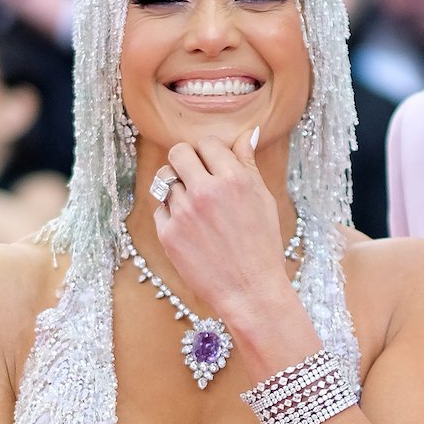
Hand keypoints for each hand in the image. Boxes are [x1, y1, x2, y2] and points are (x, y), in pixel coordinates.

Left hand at [154, 129, 293, 327]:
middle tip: (195, 176)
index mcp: (234, 179)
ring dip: (177, 187)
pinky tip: (190, 228)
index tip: (213, 166)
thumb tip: (249, 132)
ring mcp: (184, 213)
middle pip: (178, 152)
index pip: (208, 143)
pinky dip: (171, 214)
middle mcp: (206, 191)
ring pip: (165, 180)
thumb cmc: (262, 246)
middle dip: (185, 160)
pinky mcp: (168, 234)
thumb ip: (249, 164)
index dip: (209, 152)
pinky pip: (160, 208)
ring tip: (193, 206)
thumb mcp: (263, 201)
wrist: (251, 292)